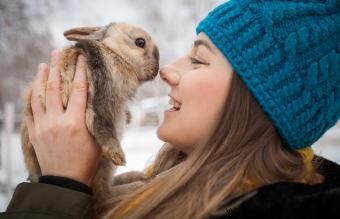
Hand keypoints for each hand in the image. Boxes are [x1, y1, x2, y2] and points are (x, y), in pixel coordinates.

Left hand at [26, 50, 100, 185]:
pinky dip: (31, 97)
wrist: (66, 180)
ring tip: (43, 65)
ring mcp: (43, 126)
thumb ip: (96, 119)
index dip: (80, 71)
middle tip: (57, 52)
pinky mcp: (34, 133)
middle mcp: (57, 121)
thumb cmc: (87, 161)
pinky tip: (32, 88)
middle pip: (55, 88)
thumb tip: (98, 101)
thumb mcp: (98, 140)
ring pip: (39, 96)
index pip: (78, 90)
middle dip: (56, 67)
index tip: (80, 57)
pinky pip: (30, 111)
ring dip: (40, 79)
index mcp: (75, 122)